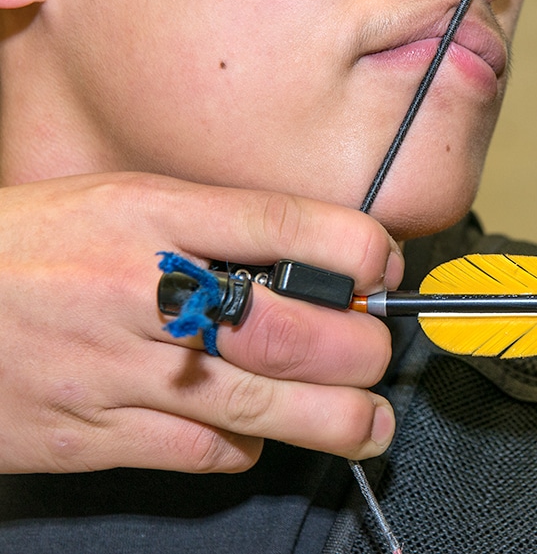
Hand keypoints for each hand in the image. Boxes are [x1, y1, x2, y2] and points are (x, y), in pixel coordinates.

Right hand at [0, 172, 400, 473]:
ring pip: (254, 403)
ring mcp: (114, 369)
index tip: (384, 267)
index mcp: (147, 214)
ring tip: (370, 425)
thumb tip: (302, 256)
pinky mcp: (89, 435)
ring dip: (332, 420)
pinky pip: (196, 449)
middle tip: (379, 357)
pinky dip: (243, 447)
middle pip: (285, 329)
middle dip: (358, 350)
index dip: (356, 250)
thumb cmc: (22, 250)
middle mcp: (138, 290)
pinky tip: (256, 435)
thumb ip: (204, 226)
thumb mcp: (113, 202)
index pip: (281, 225)